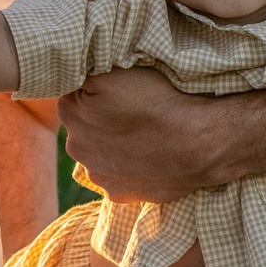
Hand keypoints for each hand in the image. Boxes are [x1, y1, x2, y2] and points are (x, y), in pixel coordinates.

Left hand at [55, 66, 225, 204]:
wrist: (196, 143)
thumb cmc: (156, 101)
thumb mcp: (113, 72)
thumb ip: (86, 73)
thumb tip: (77, 79)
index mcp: (70, 112)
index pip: (74, 92)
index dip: (97, 89)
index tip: (121, 90)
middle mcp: (75, 147)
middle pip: (85, 125)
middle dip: (102, 119)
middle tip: (135, 112)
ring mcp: (97, 175)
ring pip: (101, 153)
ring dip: (115, 145)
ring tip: (144, 136)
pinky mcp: (118, 194)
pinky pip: (118, 176)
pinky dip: (129, 168)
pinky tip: (148, 157)